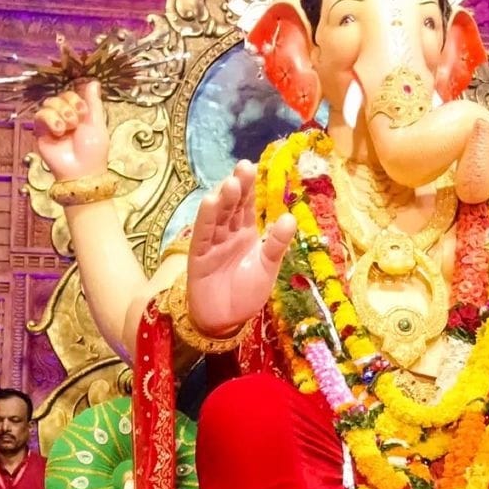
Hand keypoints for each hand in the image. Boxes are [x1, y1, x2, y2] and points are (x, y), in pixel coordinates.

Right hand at [33, 79, 109, 181]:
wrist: (81, 172)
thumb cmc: (93, 152)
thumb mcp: (97, 124)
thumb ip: (94, 103)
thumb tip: (93, 81)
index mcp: (79, 115)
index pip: (72, 94)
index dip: (77, 100)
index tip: (84, 113)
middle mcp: (65, 117)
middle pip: (60, 96)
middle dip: (69, 106)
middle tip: (76, 123)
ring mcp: (52, 124)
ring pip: (50, 103)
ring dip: (61, 114)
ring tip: (67, 129)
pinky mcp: (41, 132)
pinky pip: (40, 114)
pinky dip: (50, 120)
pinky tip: (58, 131)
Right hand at [186, 161, 296, 335]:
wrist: (226, 321)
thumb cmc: (246, 294)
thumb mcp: (267, 268)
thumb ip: (276, 244)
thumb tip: (290, 217)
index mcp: (247, 233)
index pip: (248, 205)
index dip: (250, 187)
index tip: (253, 167)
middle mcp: (229, 233)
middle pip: (232, 206)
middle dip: (238, 187)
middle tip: (243, 168)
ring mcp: (212, 243)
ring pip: (217, 217)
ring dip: (223, 200)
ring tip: (230, 184)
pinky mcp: (198, 256)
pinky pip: (202, 235)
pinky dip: (206, 219)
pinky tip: (210, 203)